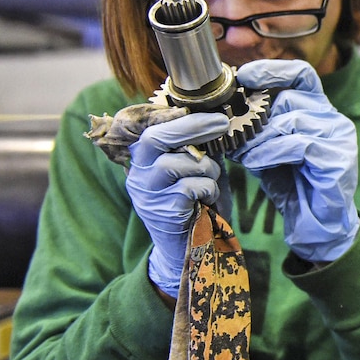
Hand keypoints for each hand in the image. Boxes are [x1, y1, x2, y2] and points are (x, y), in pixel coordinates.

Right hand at [126, 112, 231, 298]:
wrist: (188, 250)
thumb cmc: (195, 204)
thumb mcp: (194, 171)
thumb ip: (196, 149)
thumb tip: (216, 122)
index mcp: (142, 161)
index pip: (150, 129)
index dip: (174, 116)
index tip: (202, 109)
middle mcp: (138, 175)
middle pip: (157, 139)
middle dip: (192, 127)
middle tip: (221, 123)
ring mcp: (148, 194)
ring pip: (181, 164)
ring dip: (208, 170)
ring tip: (211, 184)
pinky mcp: (163, 211)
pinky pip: (193, 187)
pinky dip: (209, 190)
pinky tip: (207, 201)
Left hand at [232, 60, 359, 263]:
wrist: (315, 225)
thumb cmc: (292, 184)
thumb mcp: (268, 148)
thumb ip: (256, 127)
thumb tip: (223, 108)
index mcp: (319, 110)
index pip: (301, 74)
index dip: (272, 71)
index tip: (242, 77)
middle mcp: (334, 119)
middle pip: (292, 97)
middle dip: (256, 114)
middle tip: (232, 131)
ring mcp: (340, 138)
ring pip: (293, 120)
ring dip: (259, 137)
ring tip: (242, 152)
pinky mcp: (339, 160)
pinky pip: (300, 145)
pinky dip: (271, 152)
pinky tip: (256, 162)